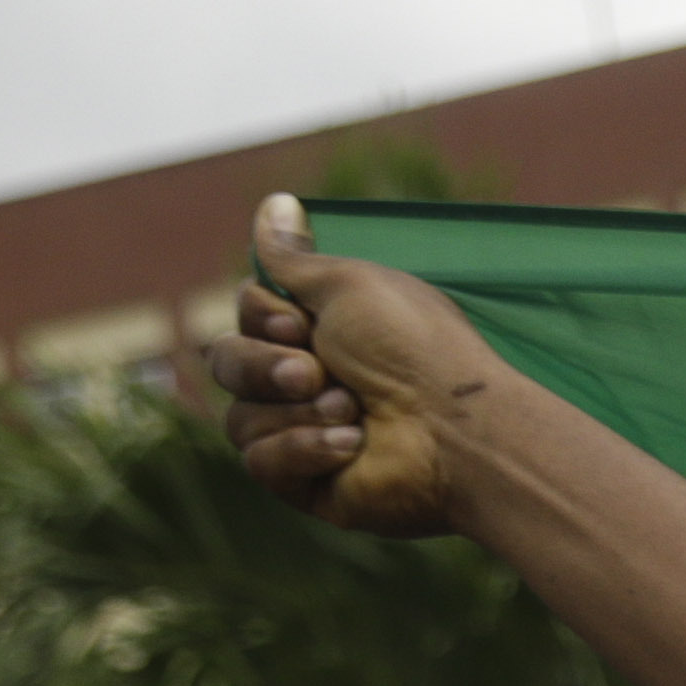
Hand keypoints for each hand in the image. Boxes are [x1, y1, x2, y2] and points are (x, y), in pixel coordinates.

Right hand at [206, 195, 516, 539]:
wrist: (458, 431)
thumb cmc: (414, 349)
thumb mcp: (349, 285)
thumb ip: (295, 257)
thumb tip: (276, 202)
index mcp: (322, 329)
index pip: (246, 315)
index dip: (263, 318)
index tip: (300, 324)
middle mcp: (309, 381)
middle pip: (228, 363)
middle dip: (266, 366)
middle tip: (316, 371)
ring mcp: (305, 434)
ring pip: (238, 417)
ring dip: (293, 410)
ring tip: (352, 413)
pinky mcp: (309, 484)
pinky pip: (259, 462)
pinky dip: (302, 449)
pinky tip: (351, 447)